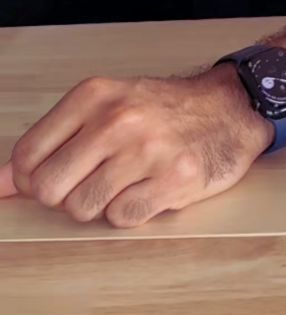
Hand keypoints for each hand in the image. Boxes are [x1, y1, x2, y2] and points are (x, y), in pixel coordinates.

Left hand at [0, 66, 272, 227]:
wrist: (230, 108)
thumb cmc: (163, 111)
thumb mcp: (105, 108)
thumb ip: (50, 143)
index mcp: (94, 95)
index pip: (26, 158)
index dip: (32, 180)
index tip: (55, 176)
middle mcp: (118, 119)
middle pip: (48, 189)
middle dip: (63, 196)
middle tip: (91, 182)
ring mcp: (147, 150)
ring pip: (82, 208)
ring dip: (100, 205)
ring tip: (125, 182)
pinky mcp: (174, 179)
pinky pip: (122, 219)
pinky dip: (132, 212)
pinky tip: (149, 188)